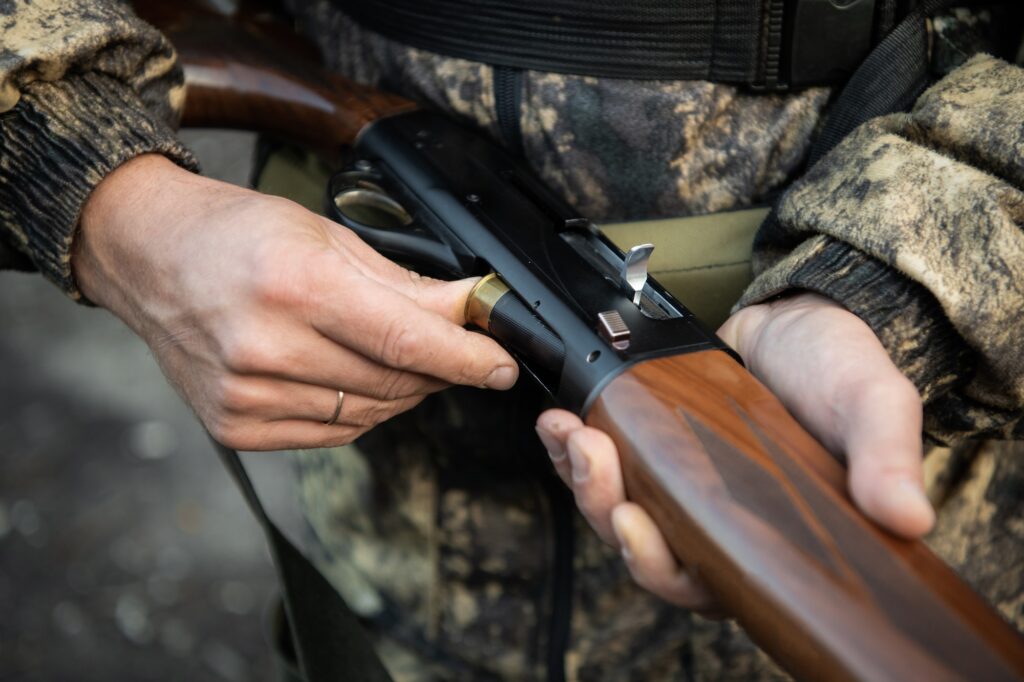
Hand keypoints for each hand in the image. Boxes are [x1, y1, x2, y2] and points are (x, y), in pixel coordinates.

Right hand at [75, 154, 516, 449]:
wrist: (148, 255)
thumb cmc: (236, 232)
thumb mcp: (326, 235)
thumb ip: (404, 283)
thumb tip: (471, 309)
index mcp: (295, 286)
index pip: (408, 343)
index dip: (468, 360)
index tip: (503, 366)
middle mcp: (265, 347)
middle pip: (394, 383)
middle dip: (440, 370)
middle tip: (456, 350)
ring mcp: (245, 394)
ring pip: (368, 414)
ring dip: (403, 391)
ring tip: (394, 355)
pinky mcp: (234, 426)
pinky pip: (331, 433)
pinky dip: (359, 410)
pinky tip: (351, 377)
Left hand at [535, 292, 933, 608]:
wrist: (805, 316)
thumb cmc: (843, 367)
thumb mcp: (874, 403)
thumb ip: (886, 457)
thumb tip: (907, 518)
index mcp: (773, 536)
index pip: (708, 582)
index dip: (663, 567)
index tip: (634, 522)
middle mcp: (720, 521)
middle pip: (646, 547)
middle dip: (605, 509)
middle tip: (594, 457)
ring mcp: (682, 484)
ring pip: (615, 508)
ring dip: (583, 477)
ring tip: (570, 432)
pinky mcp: (654, 445)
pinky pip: (607, 463)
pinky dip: (576, 447)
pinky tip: (560, 421)